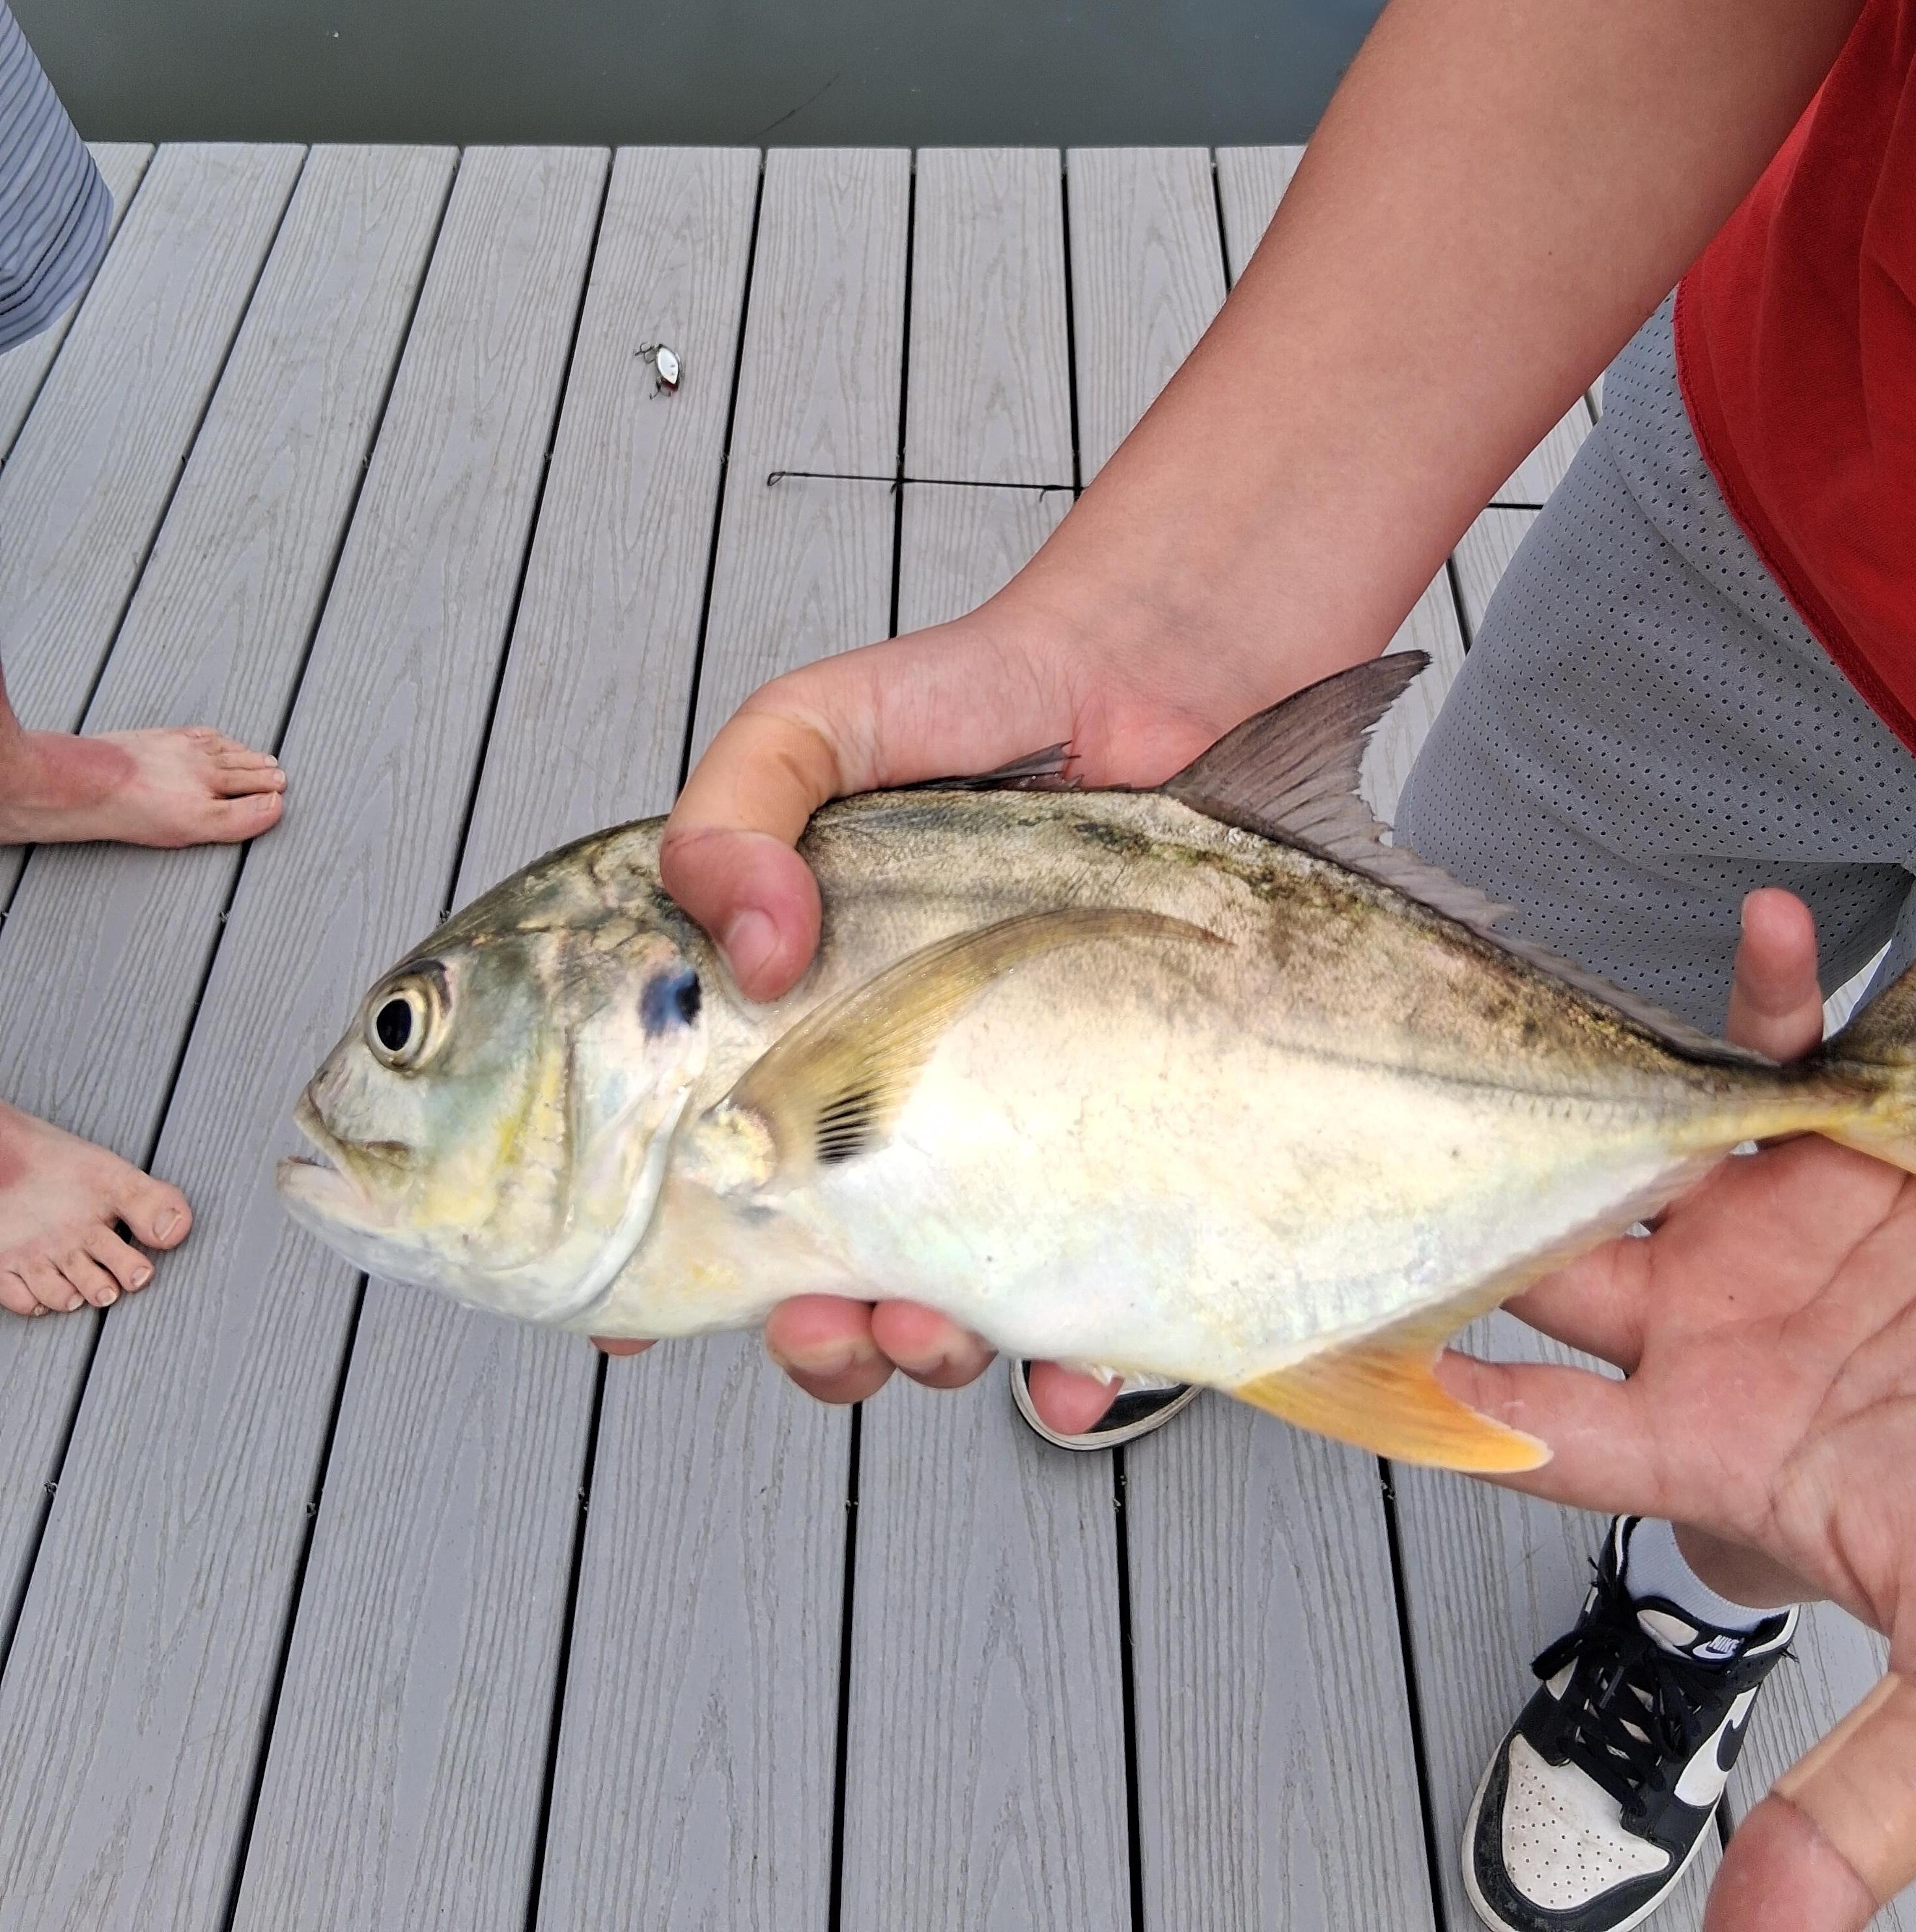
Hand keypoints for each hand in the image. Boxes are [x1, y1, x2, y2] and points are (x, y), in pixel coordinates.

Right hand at [603, 585, 1233, 1424]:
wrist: (1164, 680)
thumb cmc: (981, 697)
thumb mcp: (817, 721)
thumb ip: (739, 806)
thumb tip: (748, 939)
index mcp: (785, 1016)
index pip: (688, 1164)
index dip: (647, 1261)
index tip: (632, 1317)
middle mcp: (885, 1087)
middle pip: (815, 1267)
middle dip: (808, 1333)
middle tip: (816, 1316)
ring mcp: (1006, 1120)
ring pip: (944, 1301)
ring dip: (919, 1352)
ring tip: (932, 1325)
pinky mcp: (1120, 1134)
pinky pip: (1096, 1285)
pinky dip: (1075, 1355)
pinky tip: (1073, 1356)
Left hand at [1452, 890, 1915, 1929]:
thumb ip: (1865, 1797)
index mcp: (1710, 1440)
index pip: (1521, 1416)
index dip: (1421, 1380)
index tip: (1319, 1335)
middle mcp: (1720, 1324)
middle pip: (1541, 1243)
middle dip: (1462, 1189)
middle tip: (1367, 1125)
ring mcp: (1780, 1228)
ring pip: (1635, 1130)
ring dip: (1585, 1074)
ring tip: (1516, 1019)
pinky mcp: (1865, 1151)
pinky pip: (1794, 1049)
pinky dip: (1775, 994)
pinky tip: (1766, 940)